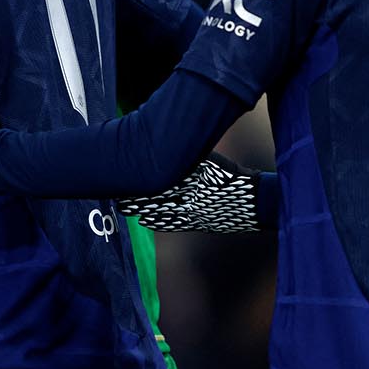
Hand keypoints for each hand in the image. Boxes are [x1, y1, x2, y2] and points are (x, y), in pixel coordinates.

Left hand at [116, 153, 260, 232]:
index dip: (137, 184)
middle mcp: (188, 199)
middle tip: (117, 194)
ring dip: (141, 210)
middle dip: (134, 197)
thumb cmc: (230, 175)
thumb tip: (162, 143)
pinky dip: (156, 222)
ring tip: (124, 207)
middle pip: (154, 199)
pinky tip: (144, 220)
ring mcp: (192, 214)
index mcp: (188, 181)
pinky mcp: (197, 224)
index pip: (156, 184)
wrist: (251, 200)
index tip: (122, 179)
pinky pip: (172, 226)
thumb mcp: (208, 161)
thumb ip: (186, 157)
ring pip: (160, 214)